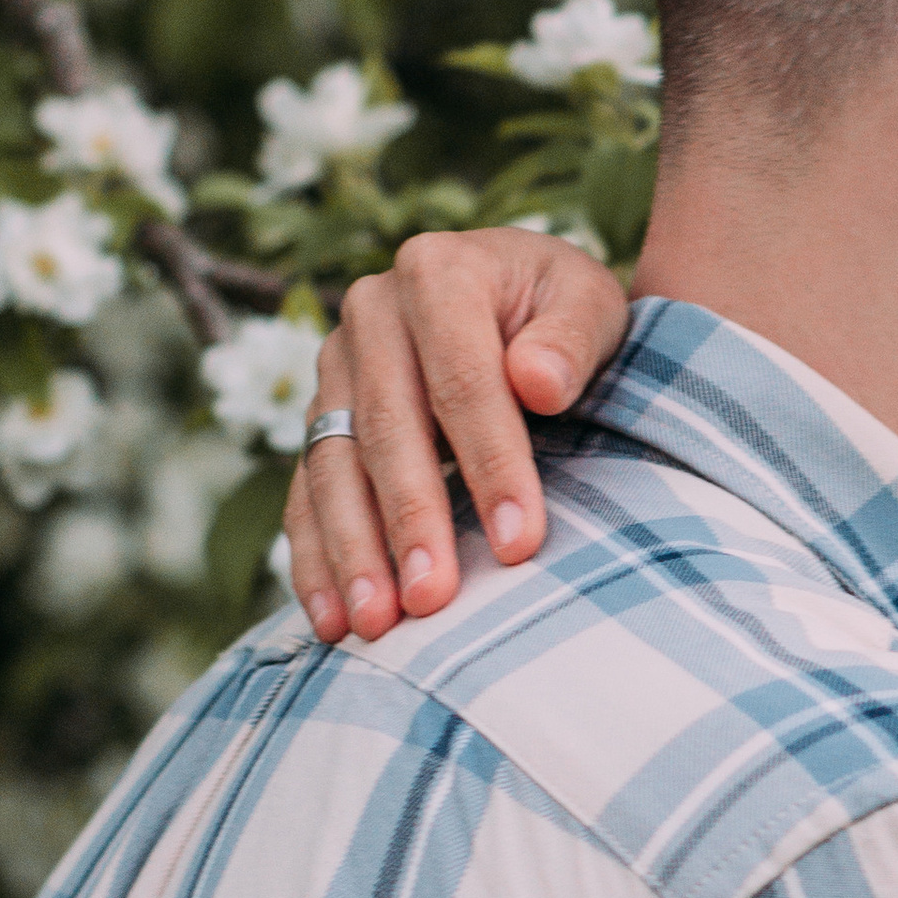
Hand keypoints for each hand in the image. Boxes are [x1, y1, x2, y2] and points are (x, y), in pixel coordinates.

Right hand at [284, 228, 630, 641]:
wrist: (519, 299)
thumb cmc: (565, 315)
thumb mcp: (590, 306)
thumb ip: (571, 339)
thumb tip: (536, 380)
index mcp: (437, 273)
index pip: (462, 380)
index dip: (490, 464)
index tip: (519, 544)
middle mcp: (371, 313)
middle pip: (387, 428)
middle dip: (410, 521)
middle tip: (434, 601)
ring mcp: (335, 367)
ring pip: (333, 465)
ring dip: (352, 551)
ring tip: (376, 625)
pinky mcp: (319, 417)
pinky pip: (306, 492)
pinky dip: (316, 558)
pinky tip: (334, 619)